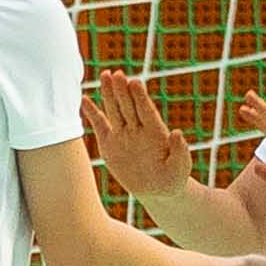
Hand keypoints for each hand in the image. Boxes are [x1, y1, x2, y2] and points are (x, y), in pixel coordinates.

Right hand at [83, 69, 195, 201]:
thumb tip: (178, 133)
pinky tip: (84, 99)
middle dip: (122, 90)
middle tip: (117, 74)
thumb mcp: (180, 167)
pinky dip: (92, 113)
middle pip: (129, 106)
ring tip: (105, 75)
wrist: (158, 191)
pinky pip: (99, 125)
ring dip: (109, 93)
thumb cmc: (173, 179)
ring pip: (114, 110)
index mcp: (155, 132)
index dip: (140, 97)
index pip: (146, 111)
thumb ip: (180, 151)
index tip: (134, 83)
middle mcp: (138, 129)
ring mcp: (123, 134)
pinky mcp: (110, 144)